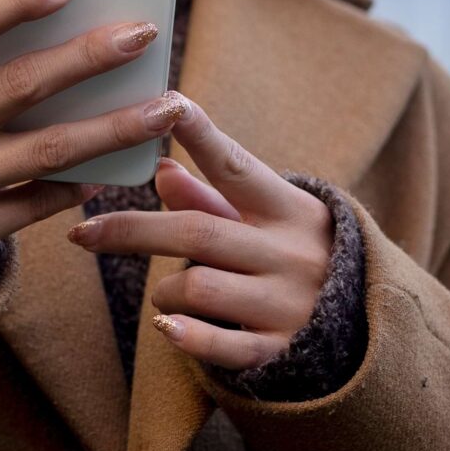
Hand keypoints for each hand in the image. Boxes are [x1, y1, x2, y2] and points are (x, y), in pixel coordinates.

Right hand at [0, 0, 187, 265]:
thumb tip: (72, 13)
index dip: (15, 1)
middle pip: (21, 86)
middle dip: (90, 57)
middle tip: (145, 34)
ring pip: (49, 150)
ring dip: (117, 127)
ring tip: (167, 107)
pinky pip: (41, 202)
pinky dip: (82, 183)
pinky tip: (116, 167)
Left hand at [66, 93, 333, 368]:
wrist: (367, 327)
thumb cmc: (296, 257)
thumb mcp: (266, 220)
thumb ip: (213, 197)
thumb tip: (160, 169)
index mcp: (288, 209)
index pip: (237, 165)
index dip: (203, 134)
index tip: (170, 102)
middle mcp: (290, 252)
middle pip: (196, 231)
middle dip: (131, 230)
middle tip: (82, 233)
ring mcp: (288, 303)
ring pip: (199, 286)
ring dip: (165, 290)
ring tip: (166, 294)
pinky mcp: (281, 349)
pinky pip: (222, 345)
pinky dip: (186, 335)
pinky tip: (165, 326)